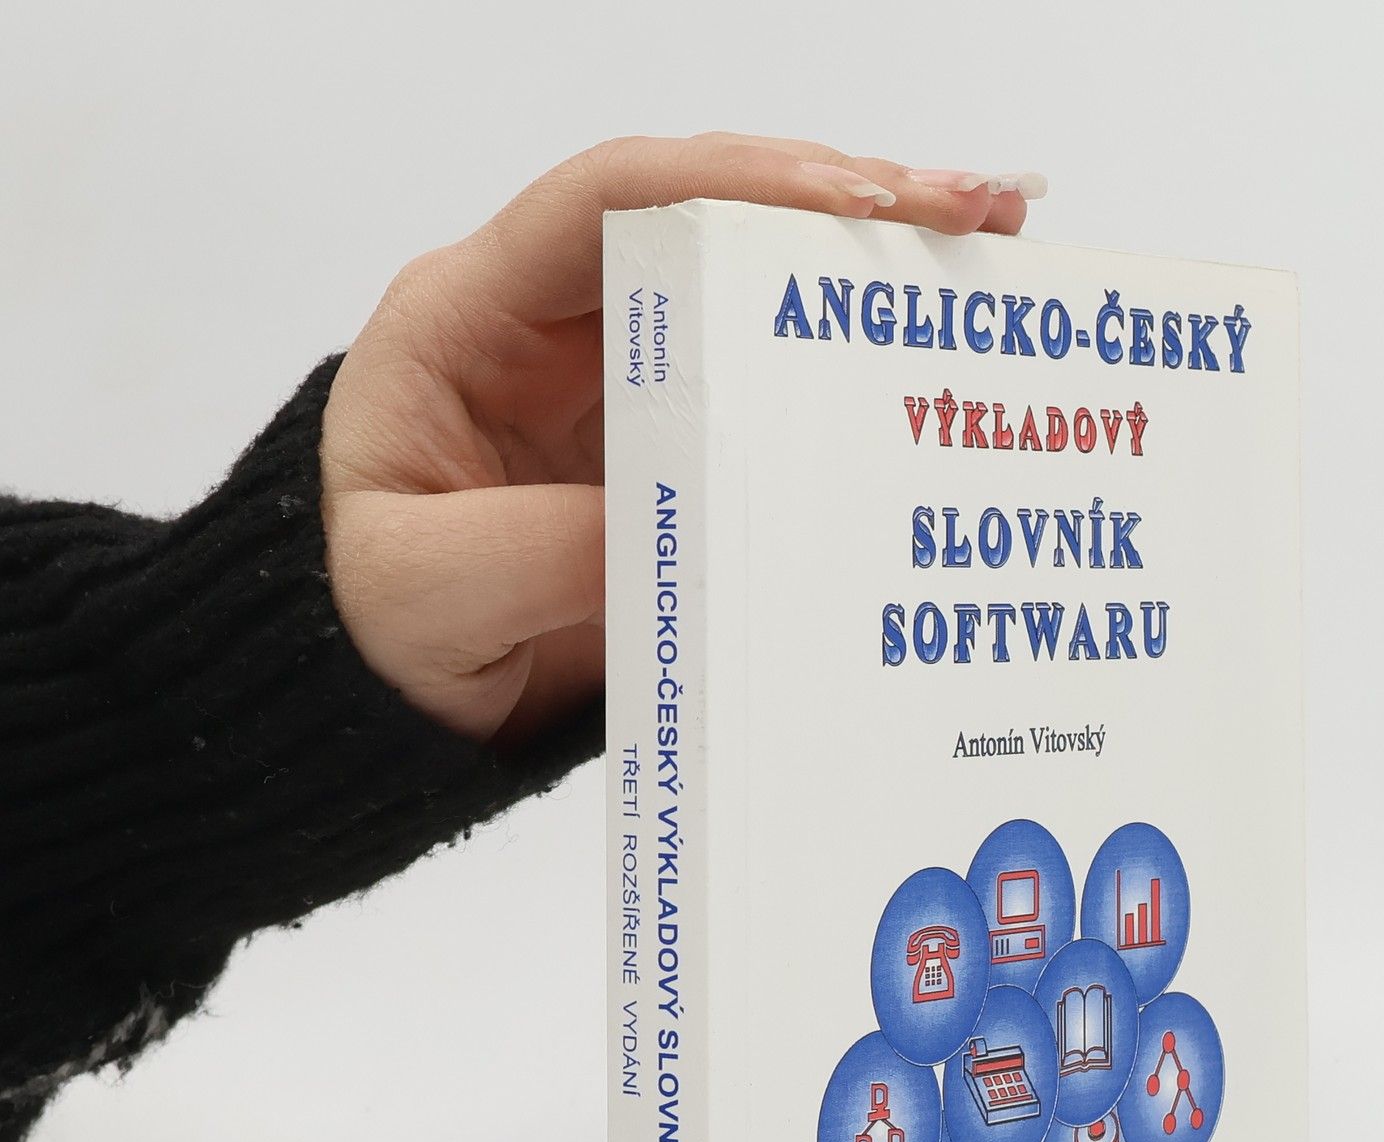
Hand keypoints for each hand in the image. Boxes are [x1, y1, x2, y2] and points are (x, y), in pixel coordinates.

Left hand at [320, 136, 1038, 746]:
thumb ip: (534, 553)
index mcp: (473, 319)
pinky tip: (942, 353)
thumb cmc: (374, 629)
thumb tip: (678, 521)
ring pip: (756, 288)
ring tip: (993, 248)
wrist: (389, 702)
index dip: (735, 181)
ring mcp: (627, 382)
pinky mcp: (679, 448)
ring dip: (873, 267)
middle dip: (845, 199)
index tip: (852, 201)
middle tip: (971, 211)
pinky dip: (858, 366)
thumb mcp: (425, 596)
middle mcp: (560, 326)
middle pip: (709, 216)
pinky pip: (773, 385)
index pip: (609, 198)